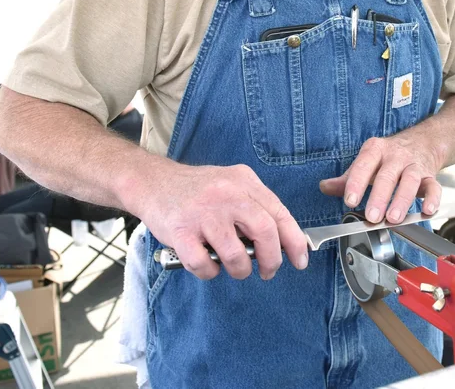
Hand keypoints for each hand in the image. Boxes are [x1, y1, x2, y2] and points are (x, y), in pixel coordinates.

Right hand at [137, 162, 307, 280]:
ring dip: (240, 270)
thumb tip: (282, 238)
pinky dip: (210, 272)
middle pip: (264, 232)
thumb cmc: (198, 190)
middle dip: (272, 260)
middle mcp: (226, 195)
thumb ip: (255, 206)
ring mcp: (203, 213)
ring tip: (234, 268)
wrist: (154, 182)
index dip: (294, 240)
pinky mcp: (180, 231)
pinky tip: (208, 265)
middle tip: (268, 271)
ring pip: (236, 254)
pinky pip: (203, 264)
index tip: (300, 259)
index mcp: (244, 182)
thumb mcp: (232, 184)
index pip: (279, 213)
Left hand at [319, 135, 443, 224]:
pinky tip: (427, 211)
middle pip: (387, 175)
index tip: (350, 201)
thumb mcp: (367, 161)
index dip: (356, 183)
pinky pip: (434, 186)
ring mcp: (414, 165)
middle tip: (372, 217)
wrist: (423, 141)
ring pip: (410, 180)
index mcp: (376, 150)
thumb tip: (325, 187)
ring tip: (394, 218)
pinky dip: (433, 199)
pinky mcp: (430, 176)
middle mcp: (396, 156)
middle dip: (380, 197)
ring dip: (402, 200)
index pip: (363, 165)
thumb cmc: (390, 156)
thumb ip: (347, 178)